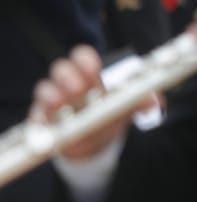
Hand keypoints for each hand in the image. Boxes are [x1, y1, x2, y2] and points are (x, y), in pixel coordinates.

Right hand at [30, 45, 143, 160]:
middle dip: (69, 75)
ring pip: (45, 89)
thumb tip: (155, 102)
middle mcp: (68, 84)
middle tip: (80, 87)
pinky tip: (48, 124)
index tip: (94, 68)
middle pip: (61, 69)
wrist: (93, 143)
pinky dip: (41, 118)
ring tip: (61, 102)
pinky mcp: (41, 120)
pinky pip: (36, 116)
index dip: (85, 59)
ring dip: (52, 95)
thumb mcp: (124, 108)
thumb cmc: (107, 116)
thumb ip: (140, 101)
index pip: (82, 57)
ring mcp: (52, 101)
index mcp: (89, 75)